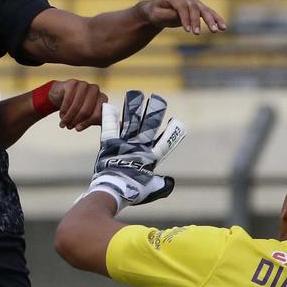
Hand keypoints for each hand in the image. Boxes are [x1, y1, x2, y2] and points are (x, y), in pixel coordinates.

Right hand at [48, 79, 106, 130]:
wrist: (63, 93)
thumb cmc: (78, 105)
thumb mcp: (88, 114)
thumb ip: (95, 120)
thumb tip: (94, 128)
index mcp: (102, 98)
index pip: (97, 114)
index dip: (87, 123)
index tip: (78, 128)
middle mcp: (95, 90)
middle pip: (86, 111)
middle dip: (75, 120)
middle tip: (69, 126)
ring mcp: (84, 85)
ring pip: (76, 106)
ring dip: (68, 117)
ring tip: (64, 122)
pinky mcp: (73, 83)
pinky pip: (68, 100)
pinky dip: (63, 110)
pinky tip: (61, 114)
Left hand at [85, 90, 186, 209]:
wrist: (113, 191)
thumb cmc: (133, 192)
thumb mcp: (151, 190)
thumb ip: (161, 185)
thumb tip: (170, 182)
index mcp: (151, 157)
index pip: (165, 142)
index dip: (172, 132)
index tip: (177, 122)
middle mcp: (139, 147)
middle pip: (149, 126)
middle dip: (154, 112)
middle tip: (158, 98)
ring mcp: (124, 143)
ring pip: (132, 121)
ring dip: (134, 107)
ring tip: (136, 94)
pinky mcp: (109, 143)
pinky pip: (110, 127)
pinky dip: (109, 116)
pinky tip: (108, 105)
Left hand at [142, 0, 227, 35]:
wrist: (159, 9)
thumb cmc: (156, 12)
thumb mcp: (157, 14)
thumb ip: (168, 15)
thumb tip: (181, 17)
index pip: (182, 6)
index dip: (185, 18)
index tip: (187, 30)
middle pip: (193, 7)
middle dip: (196, 21)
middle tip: (197, 33)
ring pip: (204, 9)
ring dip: (211, 20)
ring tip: (216, 30)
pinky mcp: (199, 6)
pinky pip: (209, 12)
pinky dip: (216, 19)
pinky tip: (223, 27)